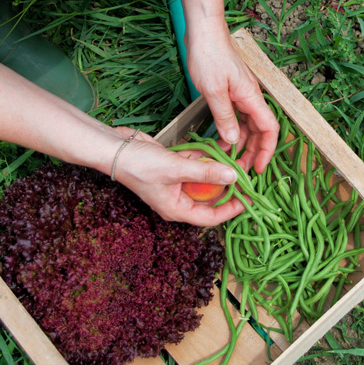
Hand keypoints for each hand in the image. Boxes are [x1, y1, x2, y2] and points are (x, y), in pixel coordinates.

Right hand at [111, 129, 247, 226]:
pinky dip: (204, 156)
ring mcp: (175, 183)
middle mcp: (177, 199)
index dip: (232, 210)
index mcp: (177, 209)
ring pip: (203, 179)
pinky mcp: (172, 167)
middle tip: (245, 174)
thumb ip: (205, 173)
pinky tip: (215, 147)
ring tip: (235, 157)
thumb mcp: (175, 169)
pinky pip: (194, 164)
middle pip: (210, 198)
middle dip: (227, 186)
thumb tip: (233, 177)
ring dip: (216, 168)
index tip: (249, 200)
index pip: (211, 217)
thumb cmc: (138, 165)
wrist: (114, 148)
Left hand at [185, 25, 278, 173]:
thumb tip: (234, 140)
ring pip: (247, 123)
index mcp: (251, 96)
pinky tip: (220, 138)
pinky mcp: (229, 89)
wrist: (203, 30)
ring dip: (240, 142)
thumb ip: (224, 116)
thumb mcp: (213, 90)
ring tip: (227, 158)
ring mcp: (240, 92)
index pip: (270, 129)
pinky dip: (230, 128)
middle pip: (259, 130)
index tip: (258, 168)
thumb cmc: (209, 55)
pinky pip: (235, 114)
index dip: (267, 150)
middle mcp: (250, 96)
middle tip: (239, 170)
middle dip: (252, 151)